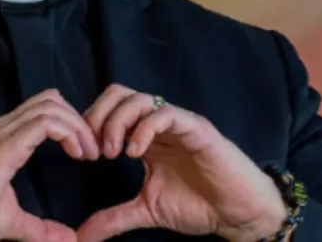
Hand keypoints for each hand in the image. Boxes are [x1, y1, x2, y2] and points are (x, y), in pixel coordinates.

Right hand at [0, 89, 100, 241]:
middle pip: (51, 101)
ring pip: (50, 107)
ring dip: (76, 125)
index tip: (85, 152)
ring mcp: (1, 135)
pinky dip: (68, 132)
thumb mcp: (14, 222)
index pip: (45, 109)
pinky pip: (44, 124)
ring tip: (87, 152)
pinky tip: (76, 152)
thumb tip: (68, 240)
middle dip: (78, 121)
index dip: (71, 123)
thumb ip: (41, 229)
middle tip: (92, 150)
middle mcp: (3, 128)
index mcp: (5, 138)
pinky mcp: (4, 148)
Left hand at [78, 85, 287, 241]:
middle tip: (94, 150)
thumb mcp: (147, 210)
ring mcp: (177, 124)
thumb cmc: (198, 206)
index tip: (83, 155)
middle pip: (118, 93)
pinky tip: (135, 153)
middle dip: (98, 116)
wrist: (238, 214)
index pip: (108, 109)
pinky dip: (144, 128)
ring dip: (118, 122)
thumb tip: (82, 235)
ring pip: (139, 99)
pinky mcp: (197, 129)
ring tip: (113, 153)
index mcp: (144, 136)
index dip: (89, 125)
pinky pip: (166, 114)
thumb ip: (114, 218)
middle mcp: (158, 124)